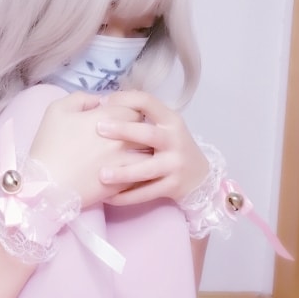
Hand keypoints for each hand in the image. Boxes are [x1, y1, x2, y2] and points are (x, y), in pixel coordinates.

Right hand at [28, 90, 146, 208]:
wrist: (45, 186)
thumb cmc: (48, 146)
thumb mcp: (57, 110)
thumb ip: (82, 98)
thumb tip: (101, 100)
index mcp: (106, 117)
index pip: (134, 108)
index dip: (128, 111)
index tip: (119, 117)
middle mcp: (120, 138)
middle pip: (145, 129)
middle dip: (139, 129)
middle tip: (128, 135)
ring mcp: (125, 162)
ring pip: (149, 153)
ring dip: (144, 151)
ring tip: (135, 153)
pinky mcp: (124, 183)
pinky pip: (143, 174)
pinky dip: (141, 171)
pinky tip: (132, 171)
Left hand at [95, 90, 208, 205]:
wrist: (199, 176)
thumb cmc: (171, 147)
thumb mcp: (165, 126)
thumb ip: (141, 116)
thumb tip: (103, 104)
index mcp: (170, 120)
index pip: (148, 102)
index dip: (124, 99)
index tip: (102, 103)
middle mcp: (175, 140)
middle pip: (148, 134)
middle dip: (123, 130)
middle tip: (99, 128)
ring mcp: (175, 165)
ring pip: (147, 170)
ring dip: (123, 173)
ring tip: (102, 175)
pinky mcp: (172, 187)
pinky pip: (146, 193)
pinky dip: (126, 197)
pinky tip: (108, 197)